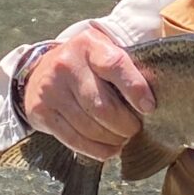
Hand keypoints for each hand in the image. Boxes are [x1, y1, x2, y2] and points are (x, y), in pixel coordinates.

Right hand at [22, 26, 154, 160]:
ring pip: (89, 127)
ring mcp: (51, 89)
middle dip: (125, 124)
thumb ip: (127, 67)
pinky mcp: (42, 112)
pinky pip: (73, 139)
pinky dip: (96, 149)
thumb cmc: (86, 63)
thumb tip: (152, 100)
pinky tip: (109, 148)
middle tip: (135, 129)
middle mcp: (67, 65)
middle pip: (102, 105)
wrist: (40, 70)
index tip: (149, 107)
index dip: (135, 89)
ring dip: (112, 139)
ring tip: (123, 138)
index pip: (115, 66)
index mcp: (89, 45)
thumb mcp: (104, 51)